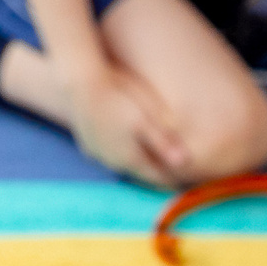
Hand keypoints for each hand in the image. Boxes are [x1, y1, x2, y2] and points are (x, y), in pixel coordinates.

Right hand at [62, 59, 191, 186]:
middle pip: (140, 174)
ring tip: (149, 159)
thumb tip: (185, 163)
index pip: (158, 178)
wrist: (79, 85)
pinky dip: (119, 154)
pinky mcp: (87, 144)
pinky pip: (108, 156)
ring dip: (136, 164)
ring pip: (122, 166)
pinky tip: (122, 146)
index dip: (174, 179)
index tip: (187, 179)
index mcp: (131, 159)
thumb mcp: (146, 118)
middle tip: (171, 172)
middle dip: (155, 172)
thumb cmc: (117, 99)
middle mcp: (112, 162)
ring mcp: (97, 154)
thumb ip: (164, 142)